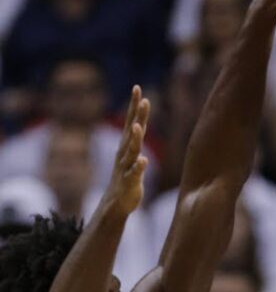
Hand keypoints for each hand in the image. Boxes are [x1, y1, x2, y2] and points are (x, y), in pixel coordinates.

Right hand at [106, 86, 148, 215]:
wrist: (116, 203)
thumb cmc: (127, 178)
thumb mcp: (134, 155)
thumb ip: (136, 139)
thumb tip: (138, 121)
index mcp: (128, 146)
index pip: (132, 121)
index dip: (134, 106)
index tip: (137, 88)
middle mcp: (125, 153)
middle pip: (132, 131)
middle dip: (137, 115)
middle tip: (142, 98)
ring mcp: (126, 167)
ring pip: (131, 150)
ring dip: (134, 138)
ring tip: (138, 126)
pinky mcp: (129, 183)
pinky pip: (134, 174)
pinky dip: (138, 167)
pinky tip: (143, 160)